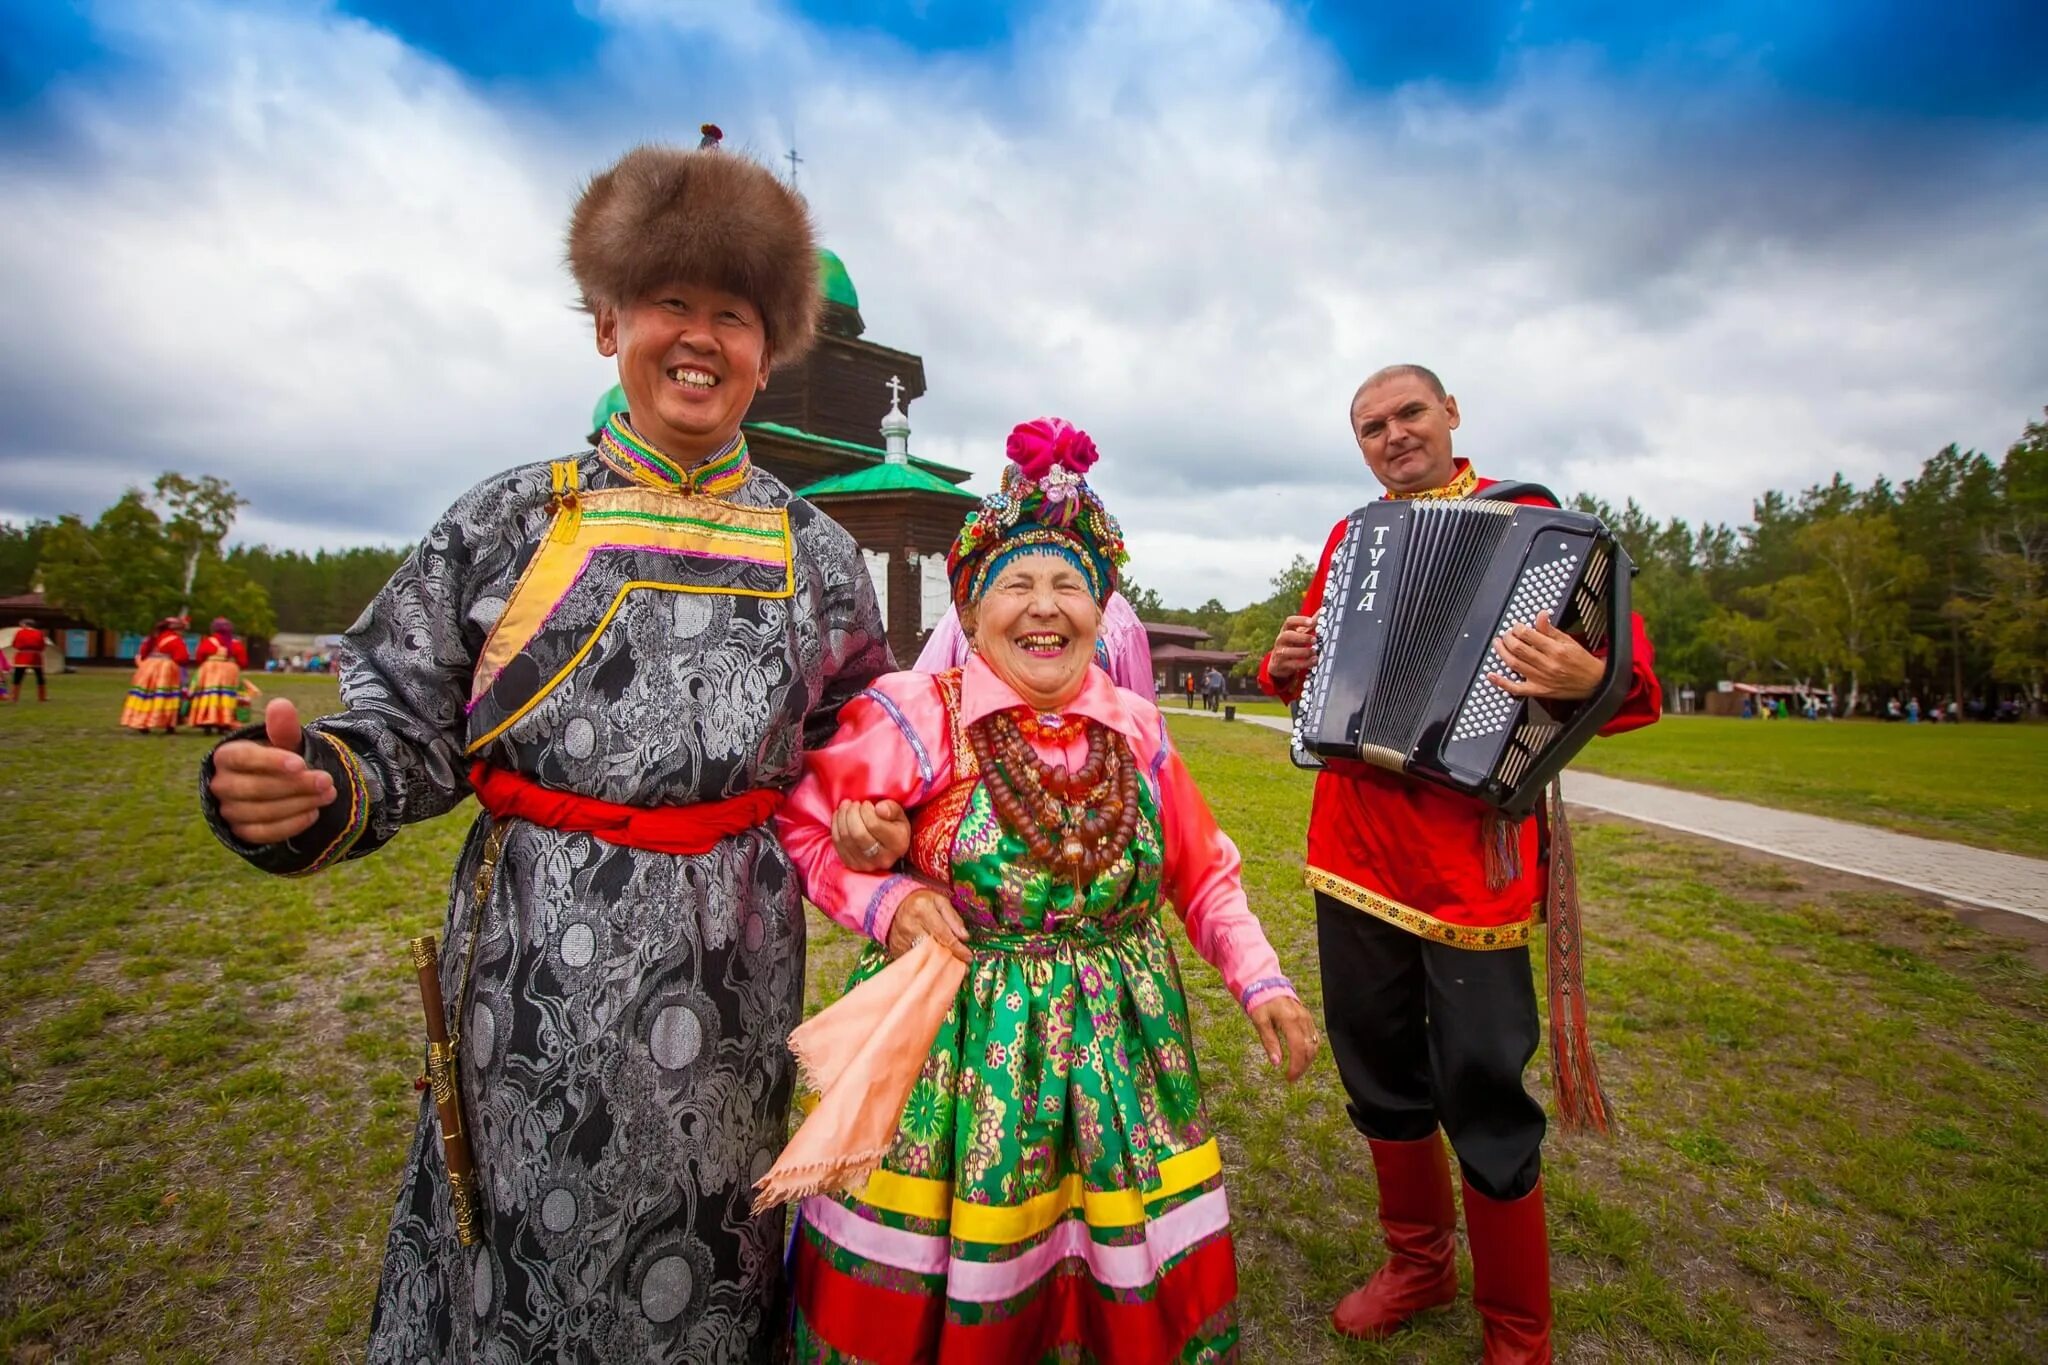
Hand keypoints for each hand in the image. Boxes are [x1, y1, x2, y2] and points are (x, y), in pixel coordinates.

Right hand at [208, 699, 335, 843]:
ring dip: (298, 804)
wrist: (277, 785)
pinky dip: (290, 825)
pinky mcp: (240, 832)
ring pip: (260, 812)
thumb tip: (281, 704)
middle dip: (294, 785)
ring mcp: (229, 811)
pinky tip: (313, 814)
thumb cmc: (279, 758)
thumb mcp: (284, 741)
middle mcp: (221, 784)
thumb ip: (283, 727)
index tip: (301, 764)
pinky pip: (262, 833)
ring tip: (327, 794)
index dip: (271, 761)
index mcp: (226, 755)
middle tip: (326, 780)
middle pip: (254, 788)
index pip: (243, 758)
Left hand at [832, 798, 910, 871]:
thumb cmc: (894, 826)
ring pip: (846, 838)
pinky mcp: (852, 865)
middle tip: (855, 804)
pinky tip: (839, 815)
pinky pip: (838, 844)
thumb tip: (879, 808)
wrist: (888, 846)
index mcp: (898, 844)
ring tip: (846, 806)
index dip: (866, 810)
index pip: (874, 825)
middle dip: (852, 813)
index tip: (867, 803)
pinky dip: (835, 826)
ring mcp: (866, 864)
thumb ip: (891, 808)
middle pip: (858, 833)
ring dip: (842, 817)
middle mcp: (883, 858)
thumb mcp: (899, 815)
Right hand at [886, 888, 970, 963]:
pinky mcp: (897, 949)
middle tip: (962, 964)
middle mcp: (910, 925)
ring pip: (925, 957)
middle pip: (935, 948)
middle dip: (951, 958)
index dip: (958, 948)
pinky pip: (915, 961)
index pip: (944, 934)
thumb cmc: (921, 902)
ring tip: (950, 965)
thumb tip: (965, 937)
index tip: (968, 957)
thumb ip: (953, 918)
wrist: (895, 905)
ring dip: (940, 963)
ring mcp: (901, 939)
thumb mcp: (939, 901)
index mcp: (923, 910)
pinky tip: (935, 964)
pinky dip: (927, 963)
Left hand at [1249, 995, 1318, 1081]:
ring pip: (1314, 1045)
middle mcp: (1303, 1019)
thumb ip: (1269, 1042)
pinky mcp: (1308, 1019)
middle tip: (1291, 1078)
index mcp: (1290, 1020)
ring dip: (1307, 1061)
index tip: (1289, 1077)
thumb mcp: (1260, 1022)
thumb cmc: (1261, 1003)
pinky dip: (1310, 1051)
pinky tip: (1302, 1058)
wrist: (1267, 985)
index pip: (1299, 1048)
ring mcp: (1307, 1019)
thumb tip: (1276, 1063)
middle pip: (1309, 1049)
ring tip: (1296, 1071)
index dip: (1296, 1066)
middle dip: (1302, 1067)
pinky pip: (1315, 1038)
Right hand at [1266, 614, 1317, 682]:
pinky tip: (1314, 661)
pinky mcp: (1282, 665)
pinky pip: (1293, 664)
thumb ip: (1310, 624)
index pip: (1289, 622)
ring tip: (1314, 651)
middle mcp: (1281, 640)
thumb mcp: (1299, 633)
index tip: (1311, 621)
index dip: (1300, 621)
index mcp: (1286, 630)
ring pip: (1288, 652)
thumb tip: (1323, 610)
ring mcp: (1280, 653)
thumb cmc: (1292, 644)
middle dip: (1301, 637)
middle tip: (1314, 639)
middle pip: (1287, 636)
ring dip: (1303, 651)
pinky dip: (1305, 663)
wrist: (1278, 663)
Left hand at [1488, 611, 1604, 701]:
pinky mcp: (1539, 691)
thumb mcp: (1569, 641)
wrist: (1594, 683)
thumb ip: (1550, 630)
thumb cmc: (1582, 662)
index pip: (1529, 635)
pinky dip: (1502, 682)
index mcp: (1556, 650)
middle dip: (1508, 638)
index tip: (1516, 626)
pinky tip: (1492, 675)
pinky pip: (1516, 688)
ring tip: (1498, 644)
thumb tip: (1540, 615)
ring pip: (1514, 665)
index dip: (1518, 628)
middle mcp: (1547, 664)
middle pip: (1518, 649)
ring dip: (1502, 653)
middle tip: (1506, 634)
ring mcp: (1541, 679)